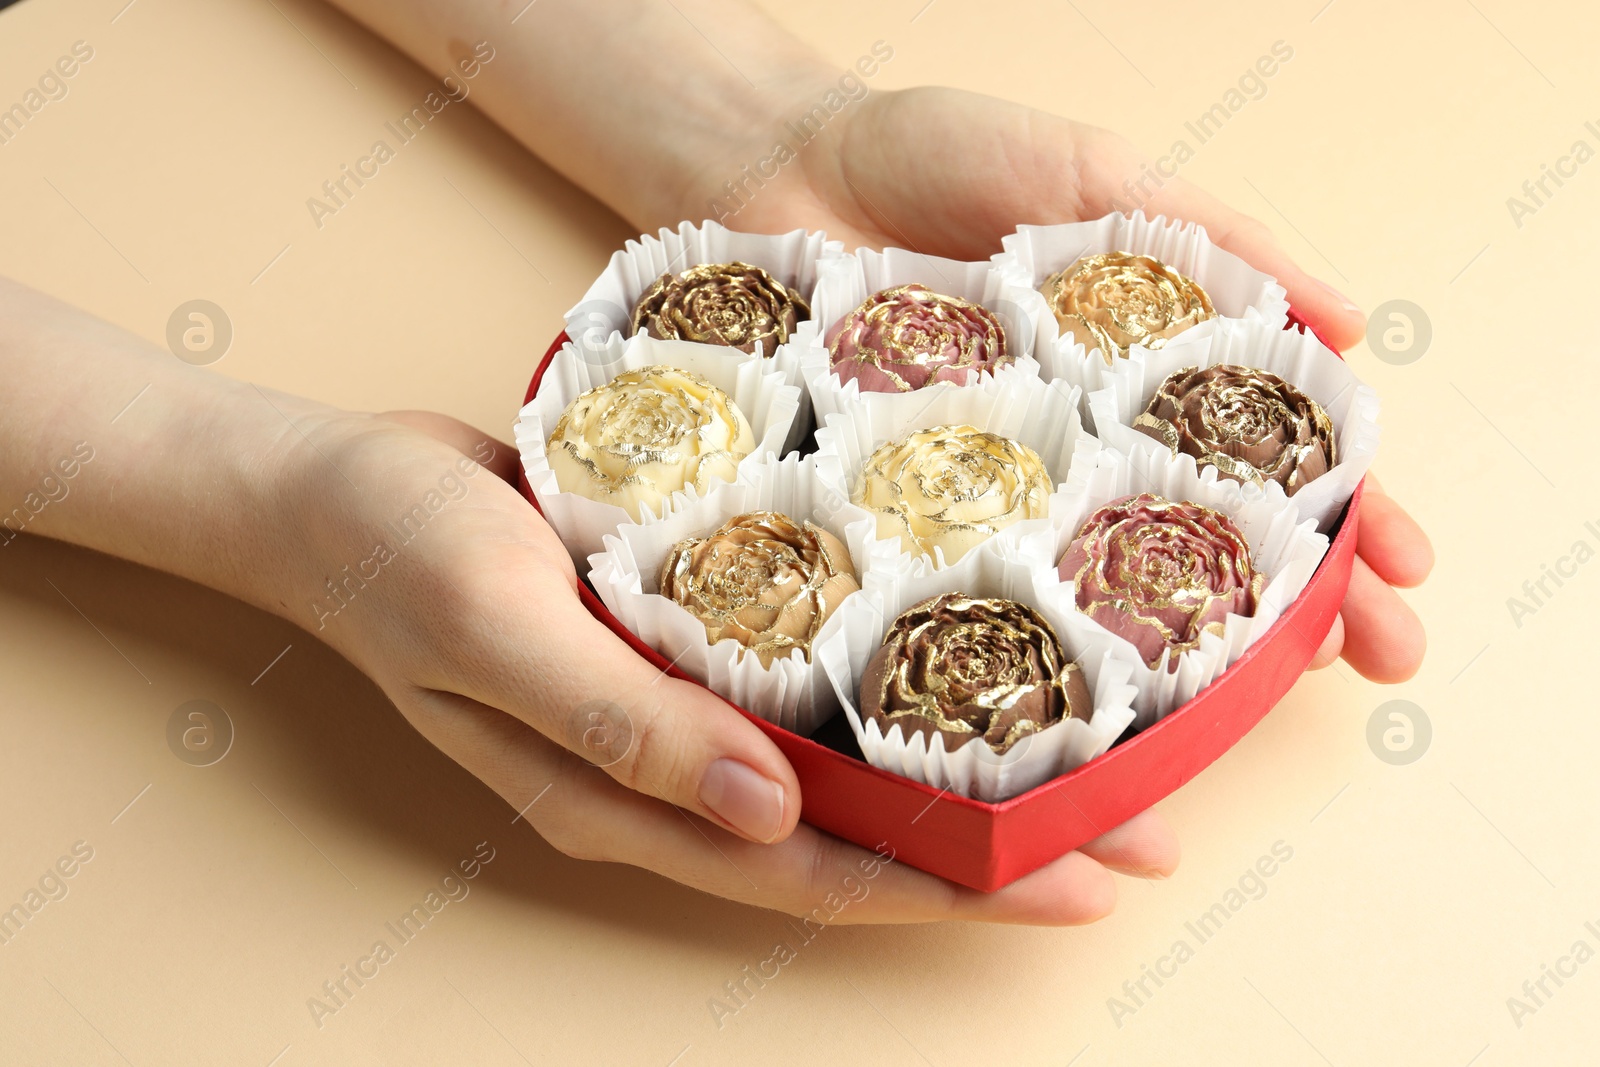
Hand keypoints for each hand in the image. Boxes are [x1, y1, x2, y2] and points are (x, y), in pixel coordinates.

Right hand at [286, 408, 1174, 924]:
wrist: (331, 490)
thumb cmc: (398, 558)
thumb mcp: (499, 632)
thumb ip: (627, 727)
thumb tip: (772, 818)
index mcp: (628, 798)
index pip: (816, 873)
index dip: (949, 887)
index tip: (1076, 881)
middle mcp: (670, 769)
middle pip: (855, 832)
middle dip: (993, 840)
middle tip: (1131, 821)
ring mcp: (677, 707)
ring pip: (843, 760)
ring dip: (957, 762)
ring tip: (1085, 744)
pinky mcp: (682, 635)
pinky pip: (802, 678)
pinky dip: (886, 677)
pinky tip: (954, 645)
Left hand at [697, 85, 1431, 682]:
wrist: (771, 161)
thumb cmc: (934, 154)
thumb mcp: (1089, 173)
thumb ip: (1210, 238)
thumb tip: (1342, 317)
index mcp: (1139, 377)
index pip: (1265, 460)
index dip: (1346, 517)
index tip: (1406, 573)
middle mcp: (1075, 452)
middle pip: (1200, 547)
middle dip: (1292, 612)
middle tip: (1361, 666)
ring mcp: (988, 493)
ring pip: (1089, 597)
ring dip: (1163, 668)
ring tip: (1234, 715)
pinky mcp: (894, 515)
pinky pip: (960, 595)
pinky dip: (1011, 653)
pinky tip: (1062, 708)